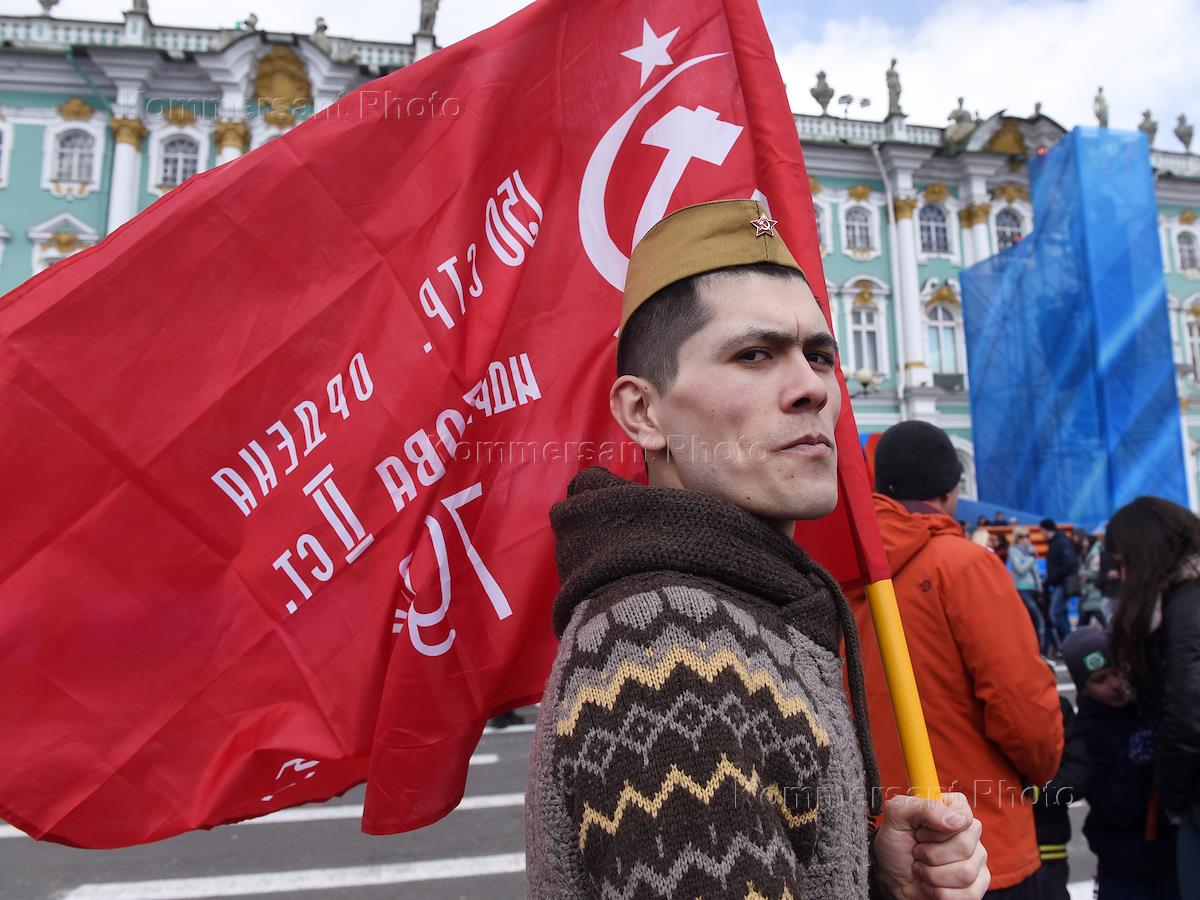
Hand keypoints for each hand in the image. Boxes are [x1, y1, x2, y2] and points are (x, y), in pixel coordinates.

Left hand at [874, 792, 988, 898]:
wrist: (892, 879)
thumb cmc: (895, 846)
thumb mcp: (897, 817)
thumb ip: (922, 806)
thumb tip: (955, 820)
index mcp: (953, 811)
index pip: (964, 815)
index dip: (938, 828)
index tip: (920, 833)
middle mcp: (969, 834)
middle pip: (965, 847)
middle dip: (931, 855)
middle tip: (918, 852)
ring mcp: (976, 861)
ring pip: (965, 873)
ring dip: (933, 875)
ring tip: (922, 869)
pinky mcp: (977, 886)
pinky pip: (969, 894)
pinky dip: (940, 893)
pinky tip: (930, 885)